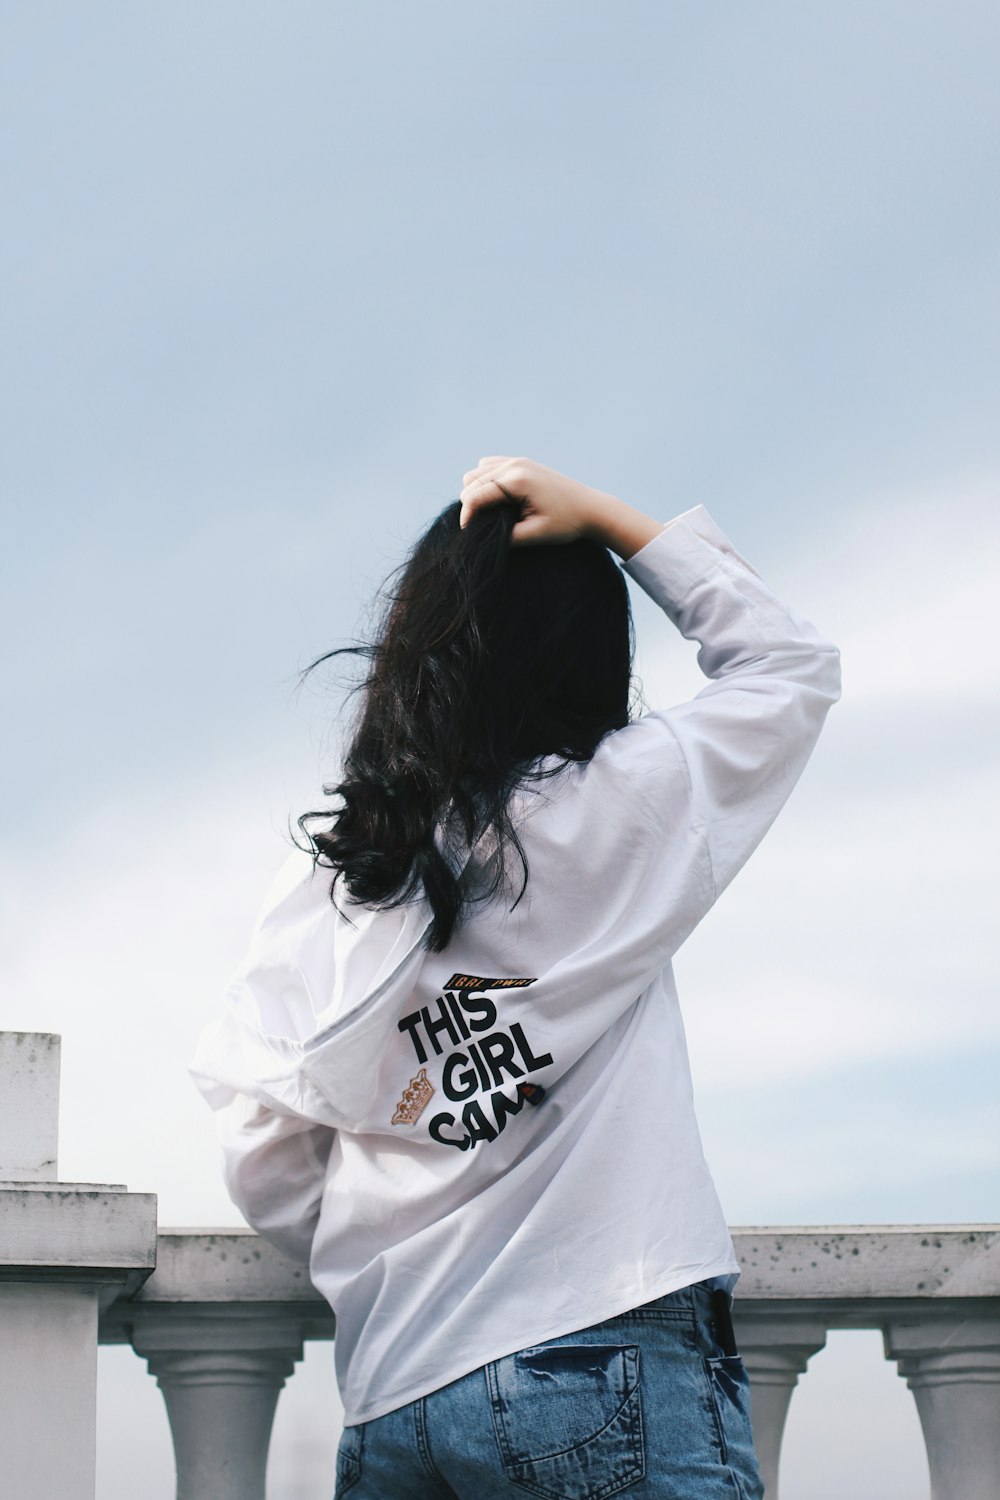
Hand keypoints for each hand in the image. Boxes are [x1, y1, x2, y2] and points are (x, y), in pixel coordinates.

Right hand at [458, 456, 663, 559]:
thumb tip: (482, 539)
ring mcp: (518, 460)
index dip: (466, 517)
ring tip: (486, 515)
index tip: (468, 535)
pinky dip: (485, 481)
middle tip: (479, 528)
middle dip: (470, 505)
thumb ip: (506, 537)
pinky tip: (495, 498)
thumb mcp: (535, 535)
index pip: (475, 496)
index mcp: (517, 480)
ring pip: (477, 472)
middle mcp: (514, 464)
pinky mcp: (522, 462)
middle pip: (471, 482)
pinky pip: (489, 466)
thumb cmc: (566, 523)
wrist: (591, 508)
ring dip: (476, 492)